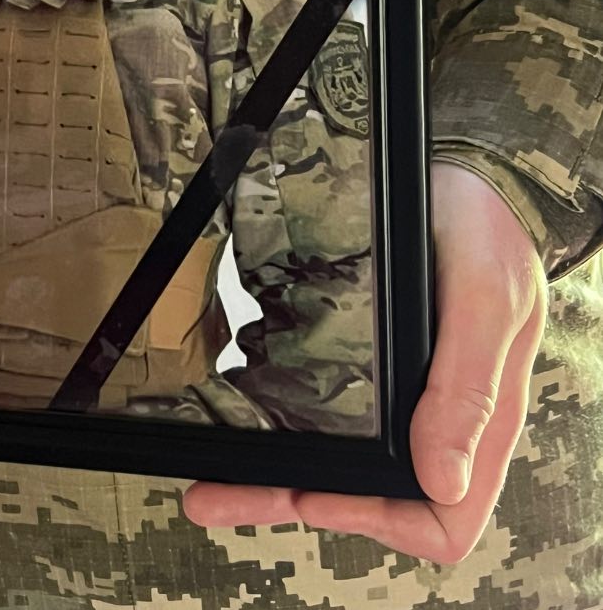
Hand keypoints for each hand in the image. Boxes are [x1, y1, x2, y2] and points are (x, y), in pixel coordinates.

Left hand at [182, 163, 546, 562]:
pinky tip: (236, 415)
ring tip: (208, 482)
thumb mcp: (487, 301)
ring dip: (272, 474)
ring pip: (337, 460)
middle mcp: (435, 421)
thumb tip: (443, 480)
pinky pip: (324, 408)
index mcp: (477, 423)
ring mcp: (399, 394)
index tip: (313, 496)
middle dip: (289, 500)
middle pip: (367, 496)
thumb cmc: (490, 237)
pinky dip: (279, 421)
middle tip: (216, 497)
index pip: (440, 519)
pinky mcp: (367, 360)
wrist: (470, 179)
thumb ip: (469, 389)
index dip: (374, 518)